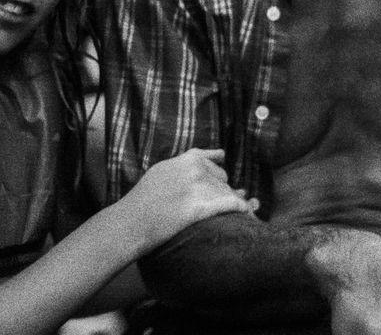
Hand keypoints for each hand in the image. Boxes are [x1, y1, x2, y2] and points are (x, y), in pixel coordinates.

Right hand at [117, 148, 253, 249]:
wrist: (132, 221)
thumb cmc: (141, 202)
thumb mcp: (160, 173)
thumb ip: (179, 167)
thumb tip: (195, 167)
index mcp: (185, 159)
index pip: (212, 157)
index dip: (218, 168)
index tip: (222, 174)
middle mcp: (196, 169)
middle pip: (222, 177)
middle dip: (223, 189)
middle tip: (224, 201)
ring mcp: (201, 186)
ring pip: (228, 191)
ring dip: (235, 201)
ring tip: (245, 210)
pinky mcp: (204, 205)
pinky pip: (233, 204)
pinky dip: (243, 210)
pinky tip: (249, 215)